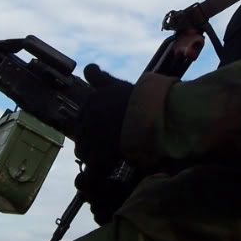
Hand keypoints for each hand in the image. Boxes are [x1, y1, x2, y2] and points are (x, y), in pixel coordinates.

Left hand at [73, 64, 133, 222]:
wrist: (159, 113)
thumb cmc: (141, 98)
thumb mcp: (117, 85)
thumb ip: (99, 78)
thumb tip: (88, 68)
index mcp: (91, 101)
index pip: (82, 120)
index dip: (92, 129)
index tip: (105, 133)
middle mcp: (89, 117)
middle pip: (81, 137)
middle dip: (91, 144)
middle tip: (108, 148)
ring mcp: (94, 136)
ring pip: (85, 153)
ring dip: (94, 157)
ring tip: (110, 159)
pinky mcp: (103, 154)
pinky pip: (94, 169)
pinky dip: (100, 172)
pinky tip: (109, 171)